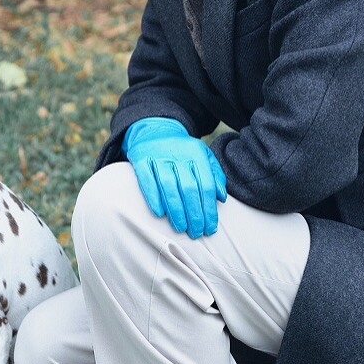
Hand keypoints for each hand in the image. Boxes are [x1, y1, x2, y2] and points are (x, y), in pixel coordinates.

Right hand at [123, 117, 226, 238]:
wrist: (155, 130)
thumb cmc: (183, 151)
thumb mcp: (203, 156)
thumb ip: (215, 175)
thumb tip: (222, 197)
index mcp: (197, 153)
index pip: (206, 185)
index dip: (209, 209)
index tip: (210, 228)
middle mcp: (178, 153)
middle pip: (188, 188)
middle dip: (194, 214)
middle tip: (196, 233)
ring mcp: (159, 155)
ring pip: (168, 186)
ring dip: (176, 210)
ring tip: (181, 228)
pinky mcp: (141, 158)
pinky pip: (147, 180)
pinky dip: (154, 197)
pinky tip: (160, 213)